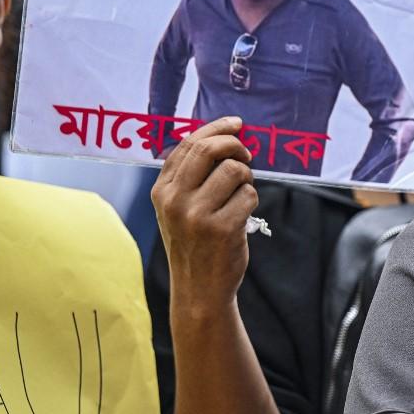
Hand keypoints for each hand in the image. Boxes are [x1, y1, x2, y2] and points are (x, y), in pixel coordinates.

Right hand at [151, 116, 257, 312]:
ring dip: (246, 179)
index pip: (188, 144)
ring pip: (235, 171)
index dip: (216, 129)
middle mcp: (174, 200)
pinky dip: (251, 201)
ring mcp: (196, 214)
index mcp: (162, 190)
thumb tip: (225, 139)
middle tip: (246, 155)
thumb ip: (192, 177)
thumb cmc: (195, 244)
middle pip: (210, 150)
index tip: (235, 123)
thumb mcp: (178, 209)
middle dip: (235, 145)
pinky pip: (249, 195)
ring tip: (240, 196)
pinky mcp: (221, 228)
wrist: (199, 289)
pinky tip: (242, 217)